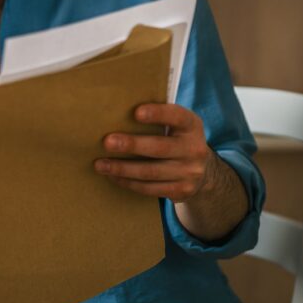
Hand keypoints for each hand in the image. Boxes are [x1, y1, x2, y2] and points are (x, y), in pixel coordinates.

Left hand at [94, 103, 214, 202]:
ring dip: (122, 168)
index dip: (158, 114)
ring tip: (100, 164)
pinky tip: (112, 176)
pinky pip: (150, 188)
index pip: (177, 116)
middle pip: (159, 148)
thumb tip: (117, 111)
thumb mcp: (177, 125)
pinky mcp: (181, 190)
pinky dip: (128, 182)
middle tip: (107, 142)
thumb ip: (158, 117)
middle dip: (132, 145)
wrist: (203, 172)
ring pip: (150, 172)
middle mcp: (194, 149)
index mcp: (192, 126)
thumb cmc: (176, 139)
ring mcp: (189, 172)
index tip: (136, 112)